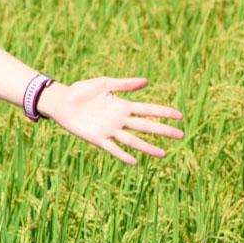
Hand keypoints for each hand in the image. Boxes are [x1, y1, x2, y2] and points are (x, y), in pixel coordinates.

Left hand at [39, 77, 183, 164]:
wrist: (62, 101)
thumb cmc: (82, 91)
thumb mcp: (104, 84)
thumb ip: (123, 84)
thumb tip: (146, 81)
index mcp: (123, 105)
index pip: (148, 109)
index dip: (164, 112)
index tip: (180, 116)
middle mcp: (120, 120)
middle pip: (146, 126)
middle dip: (163, 131)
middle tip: (181, 135)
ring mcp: (110, 130)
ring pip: (133, 140)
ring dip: (148, 147)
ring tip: (164, 154)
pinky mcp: (97, 138)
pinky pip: (113, 148)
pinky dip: (122, 155)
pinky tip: (134, 161)